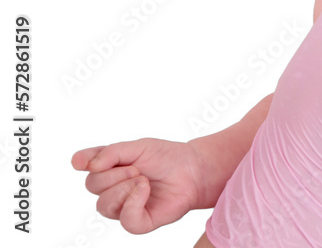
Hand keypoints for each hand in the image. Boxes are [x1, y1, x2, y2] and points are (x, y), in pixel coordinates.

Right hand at [71, 138, 207, 233]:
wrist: (193, 169)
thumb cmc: (165, 157)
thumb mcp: (139, 147)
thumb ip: (112, 153)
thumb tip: (84, 165)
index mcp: (109, 167)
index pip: (86, 164)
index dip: (82, 162)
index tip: (81, 162)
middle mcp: (111, 188)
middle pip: (92, 185)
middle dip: (114, 174)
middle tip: (138, 168)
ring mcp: (123, 207)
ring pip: (104, 205)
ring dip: (124, 189)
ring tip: (144, 180)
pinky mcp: (139, 222)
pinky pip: (126, 220)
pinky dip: (134, 203)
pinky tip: (145, 190)